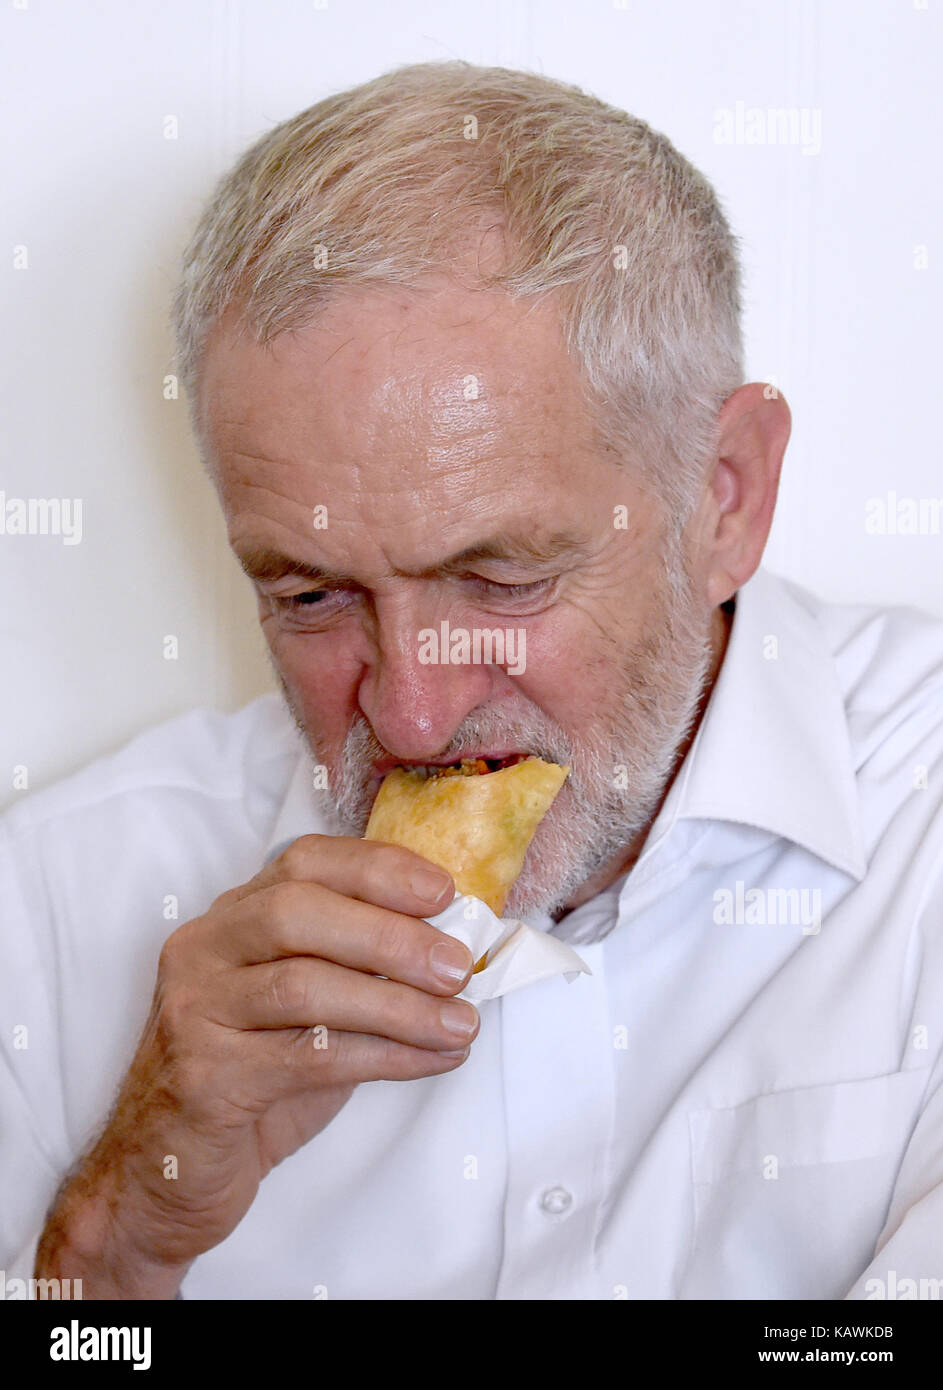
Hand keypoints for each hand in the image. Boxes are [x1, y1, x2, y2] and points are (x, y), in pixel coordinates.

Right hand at [35, 835, 477, 1295]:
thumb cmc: (252, 1078)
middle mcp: (204, 951)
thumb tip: (449, 947)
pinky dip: (386, 1056)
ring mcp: (196, 1011)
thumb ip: (355, 967)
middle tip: (458, 965)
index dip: (378, 869)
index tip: (443, 893)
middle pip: (297, 912)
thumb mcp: (304, 1007)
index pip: (303, 863)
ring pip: (303, 986)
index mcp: (231, 918)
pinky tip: (432, 1060)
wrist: (165, 1173)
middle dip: (389, 935)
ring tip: (460, 1024)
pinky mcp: (205, 1077)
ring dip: (398, 1005)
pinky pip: (309, 1057)